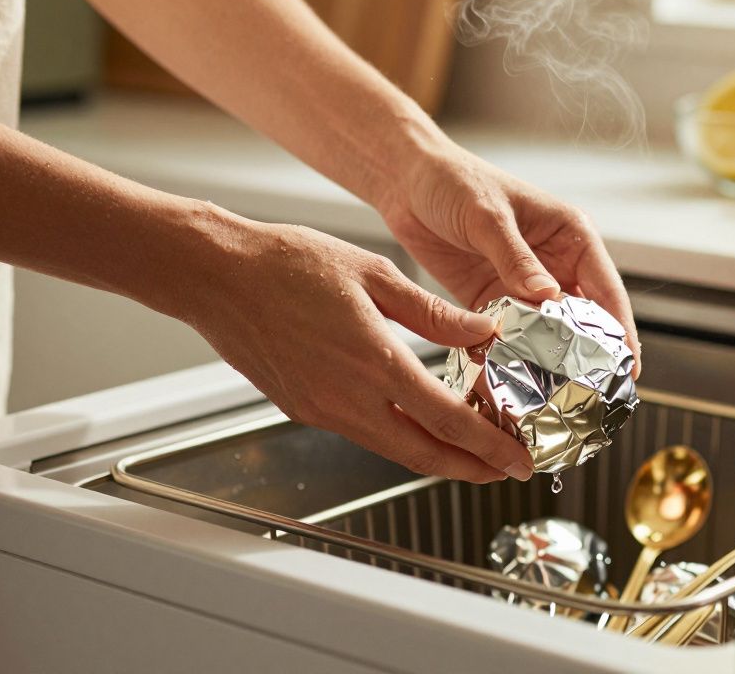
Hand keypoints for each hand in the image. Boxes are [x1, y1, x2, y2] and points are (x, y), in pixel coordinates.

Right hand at [175, 210, 534, 482]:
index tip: (518, 457)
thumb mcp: (375, 274)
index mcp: (375, 362)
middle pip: (424, 454)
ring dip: (436, 456)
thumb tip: (482, 331)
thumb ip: (433, 312)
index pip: (447, 421)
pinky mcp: (303, 409)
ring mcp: (323, 411)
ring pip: (393, 449)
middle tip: (505, 470)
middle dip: (471, 469)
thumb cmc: (287, 264)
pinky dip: (399, 437)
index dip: (489, 446)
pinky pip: (363, 433)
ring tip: (470, 452)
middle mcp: (349, 398)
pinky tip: (415, 423)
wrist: (216, 276)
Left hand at [376, 145, 640, 373]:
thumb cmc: (454, 180)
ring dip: (549, 362)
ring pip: (547, 333)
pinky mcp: (491, 300)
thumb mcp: (488, 216)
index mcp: (569, 236)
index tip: (628, 368)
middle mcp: (553, 263)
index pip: (606, 289)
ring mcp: (523, 285)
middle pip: (583, 319)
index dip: (620, 330)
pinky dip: (512, 357)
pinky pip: (510, 335)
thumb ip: (516, 257)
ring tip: (554, 397)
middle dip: (588, 356)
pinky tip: (512, 382)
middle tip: (591, 396)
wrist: (406, 181)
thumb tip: (549, 296)